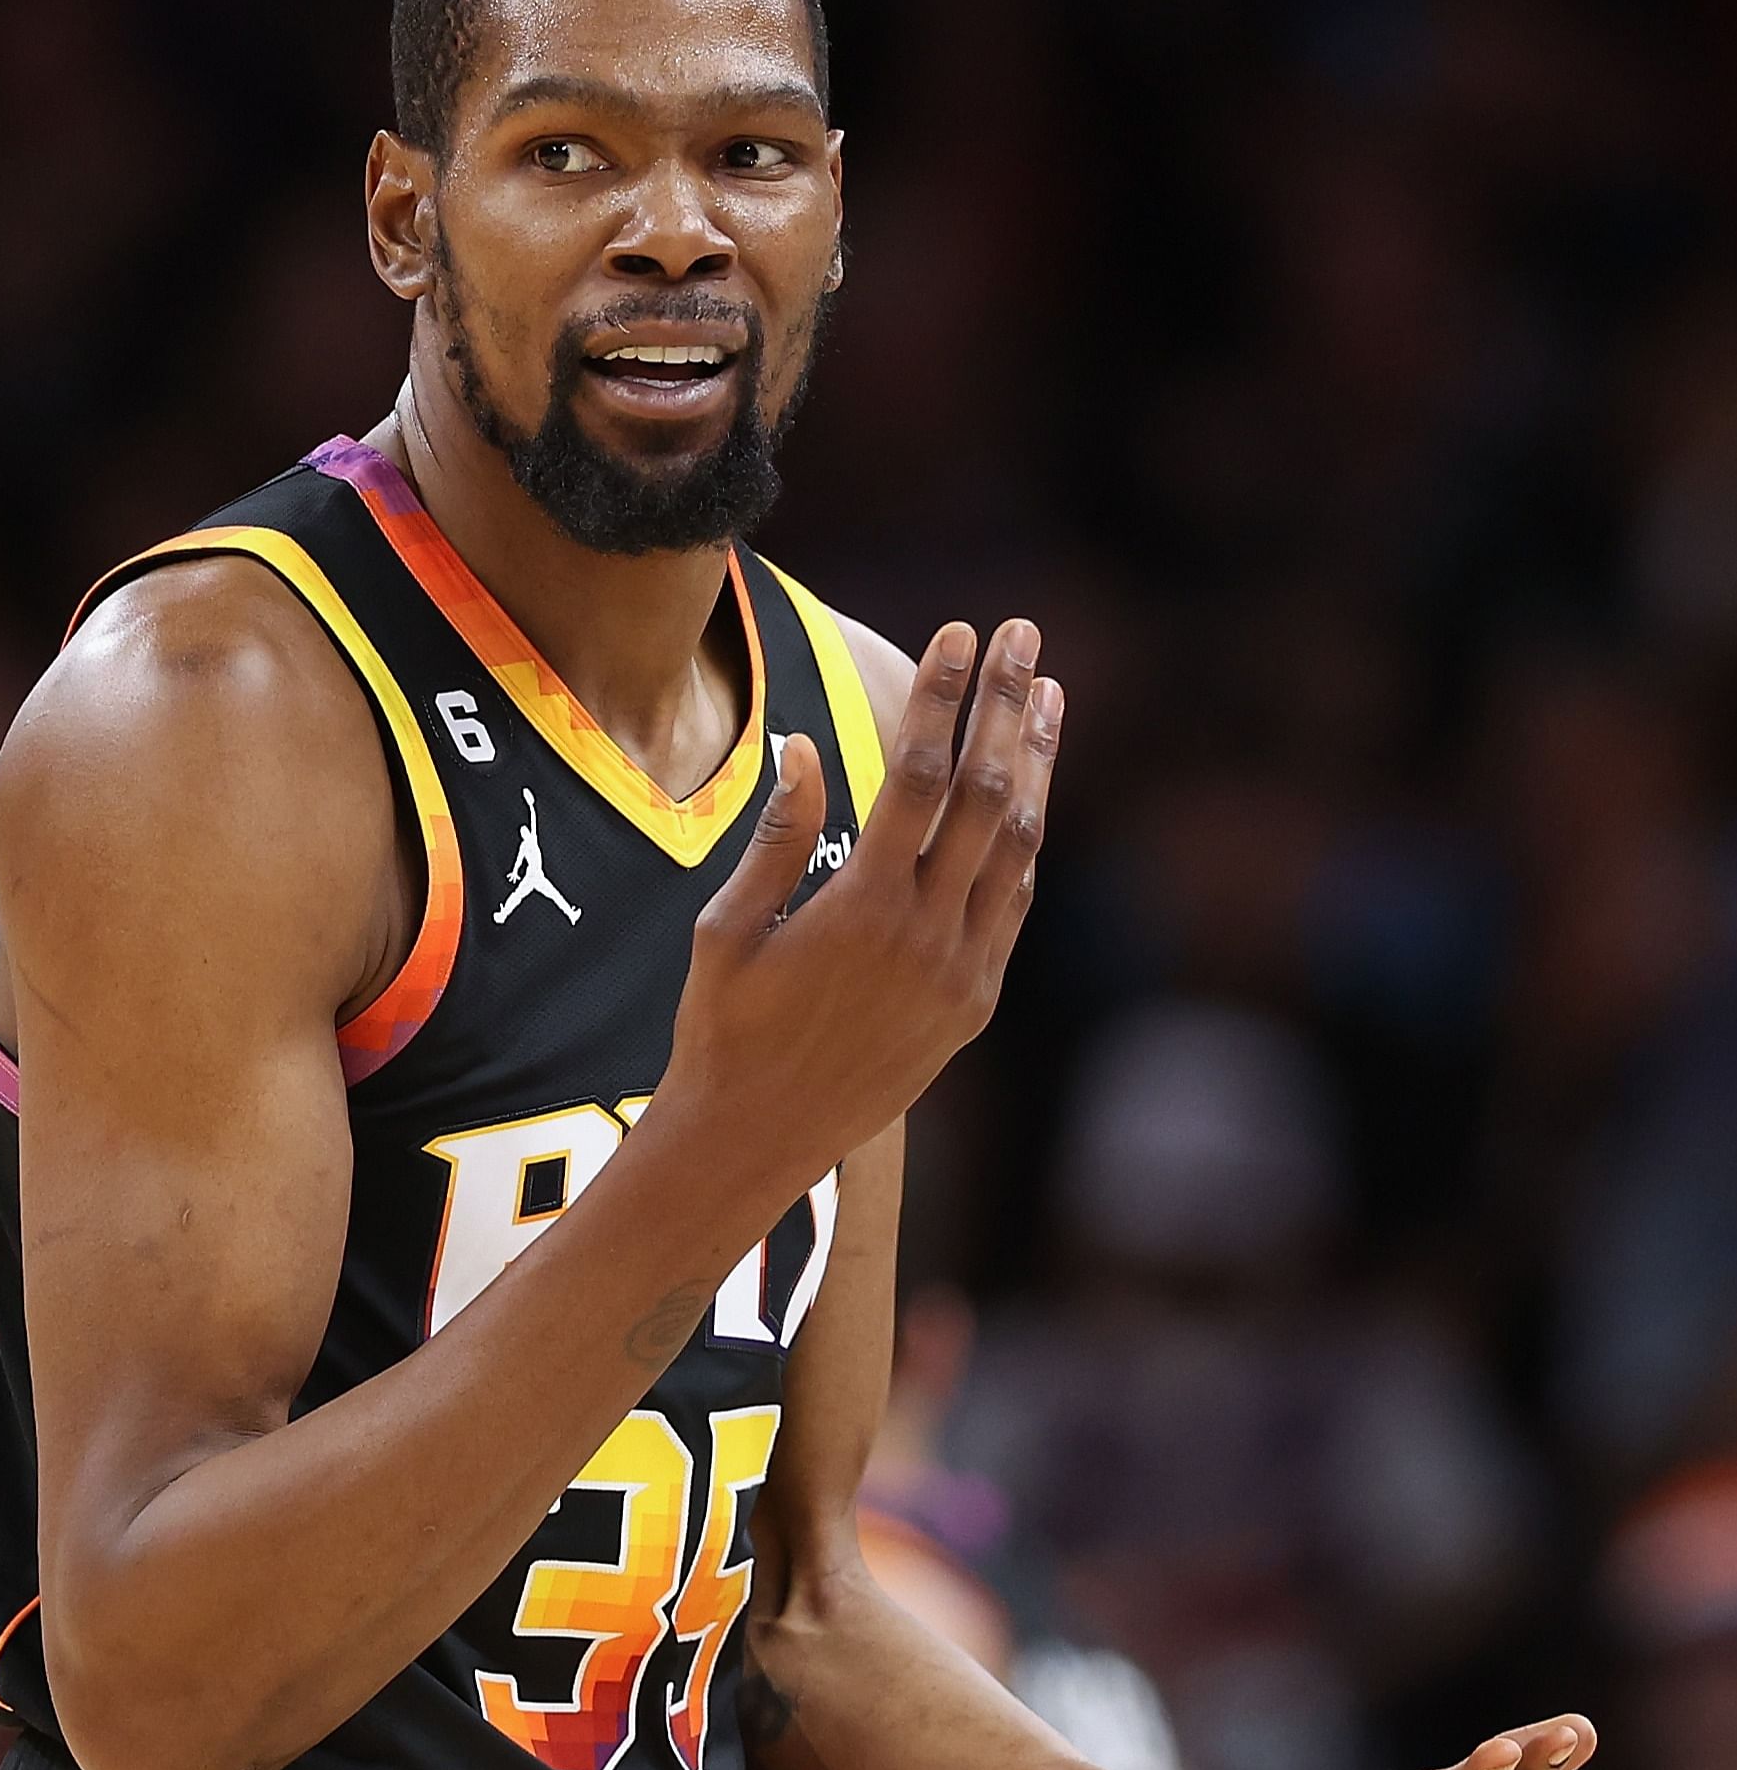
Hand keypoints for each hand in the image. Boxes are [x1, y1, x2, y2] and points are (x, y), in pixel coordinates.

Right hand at [668, 618, 1061, 1181]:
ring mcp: (961, 971)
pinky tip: (1025, 795)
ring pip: (1017, 846)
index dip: (942, 697)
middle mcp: (926, 935)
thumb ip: (779, 836)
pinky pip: (1012, 904)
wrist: (758, 1137)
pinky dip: (1023, 841)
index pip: (917, 775)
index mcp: (861, 908)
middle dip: (1005, 705)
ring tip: (1045, 694)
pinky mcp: (974, 1003)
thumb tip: (806, 744)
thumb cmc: (724, 1028)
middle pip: (984, 794)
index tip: (960, 633)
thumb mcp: (727, 928)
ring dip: (1035, 763)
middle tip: (1023, 633)